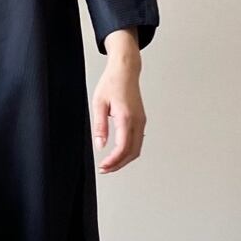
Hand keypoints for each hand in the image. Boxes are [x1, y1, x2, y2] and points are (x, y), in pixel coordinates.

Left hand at [92, 28, 145, 173]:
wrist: (126, 70)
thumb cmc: (112, 83)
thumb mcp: (99, 104)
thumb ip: (100, 126)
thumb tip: (100, 145)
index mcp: (126, 117)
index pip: (123, 147)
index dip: (113, 161)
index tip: (103, 166)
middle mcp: (137, 121)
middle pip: (132, 152)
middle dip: (119, 164)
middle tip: (105, 169)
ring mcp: (141, 121)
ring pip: (137, 149)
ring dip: (124, 160)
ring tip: (110, 164)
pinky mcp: (141, 120)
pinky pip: (138, 141)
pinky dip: (129, 152)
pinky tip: (119, 154)